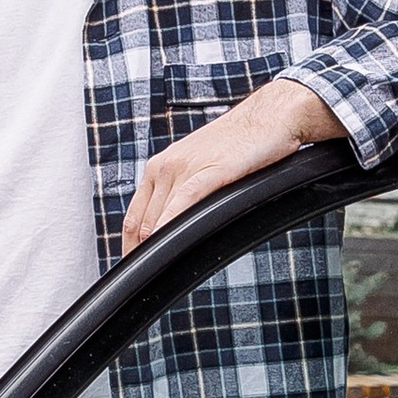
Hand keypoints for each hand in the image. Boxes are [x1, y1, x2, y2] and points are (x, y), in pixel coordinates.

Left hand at [120, 75, 346, 253]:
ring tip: (154, 272)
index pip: (133, 216)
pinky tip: (167, 246)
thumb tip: (175, 224)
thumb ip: (182, 192)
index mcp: (159, 167)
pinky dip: (170, 227)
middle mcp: (165, 167)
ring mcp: (184, 168)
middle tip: (144, 279)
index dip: (128, 246)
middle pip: (141, 223)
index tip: (133, 267)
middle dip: (139, 253)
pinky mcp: (208, 172)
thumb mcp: (200, 167)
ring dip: (153, 247)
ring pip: (157, 217)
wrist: (268, 118)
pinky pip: (181, 204)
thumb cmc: (240, 143)